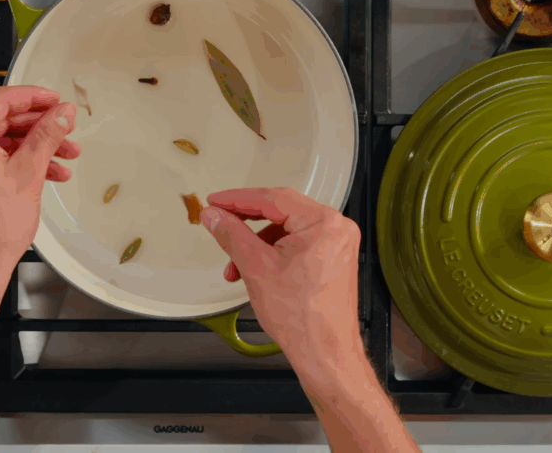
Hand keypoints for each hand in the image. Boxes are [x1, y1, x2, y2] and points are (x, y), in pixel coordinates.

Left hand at [0, 86, 78, 299]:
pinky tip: (48, 172)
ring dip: (34, 146)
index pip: (2, 100)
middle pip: (2, 119)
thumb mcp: (28, 172)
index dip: (35, 98)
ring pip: (1, 139)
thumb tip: (62, 112)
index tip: (56, 100)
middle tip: (66, 128)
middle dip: (39, 126)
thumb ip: (46, 134)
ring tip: (65, 154)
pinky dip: (19, 161)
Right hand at [200, 188, 363, 378]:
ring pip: (286, 230)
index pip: (272, 198)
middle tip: (220, 222)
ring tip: (236, 266)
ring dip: (257, 244)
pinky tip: (256, 270)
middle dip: (246, 223)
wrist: (324, 352)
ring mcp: (337, 243)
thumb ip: (231, 234)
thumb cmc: (304, 319)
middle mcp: (336, 228)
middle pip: (280, 211)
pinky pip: (297, 243)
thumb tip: (215, 216)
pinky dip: (273, 254)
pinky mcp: (333, 257)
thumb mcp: (256, 268)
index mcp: (323, 223)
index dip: (238, 199)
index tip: (217, 201)